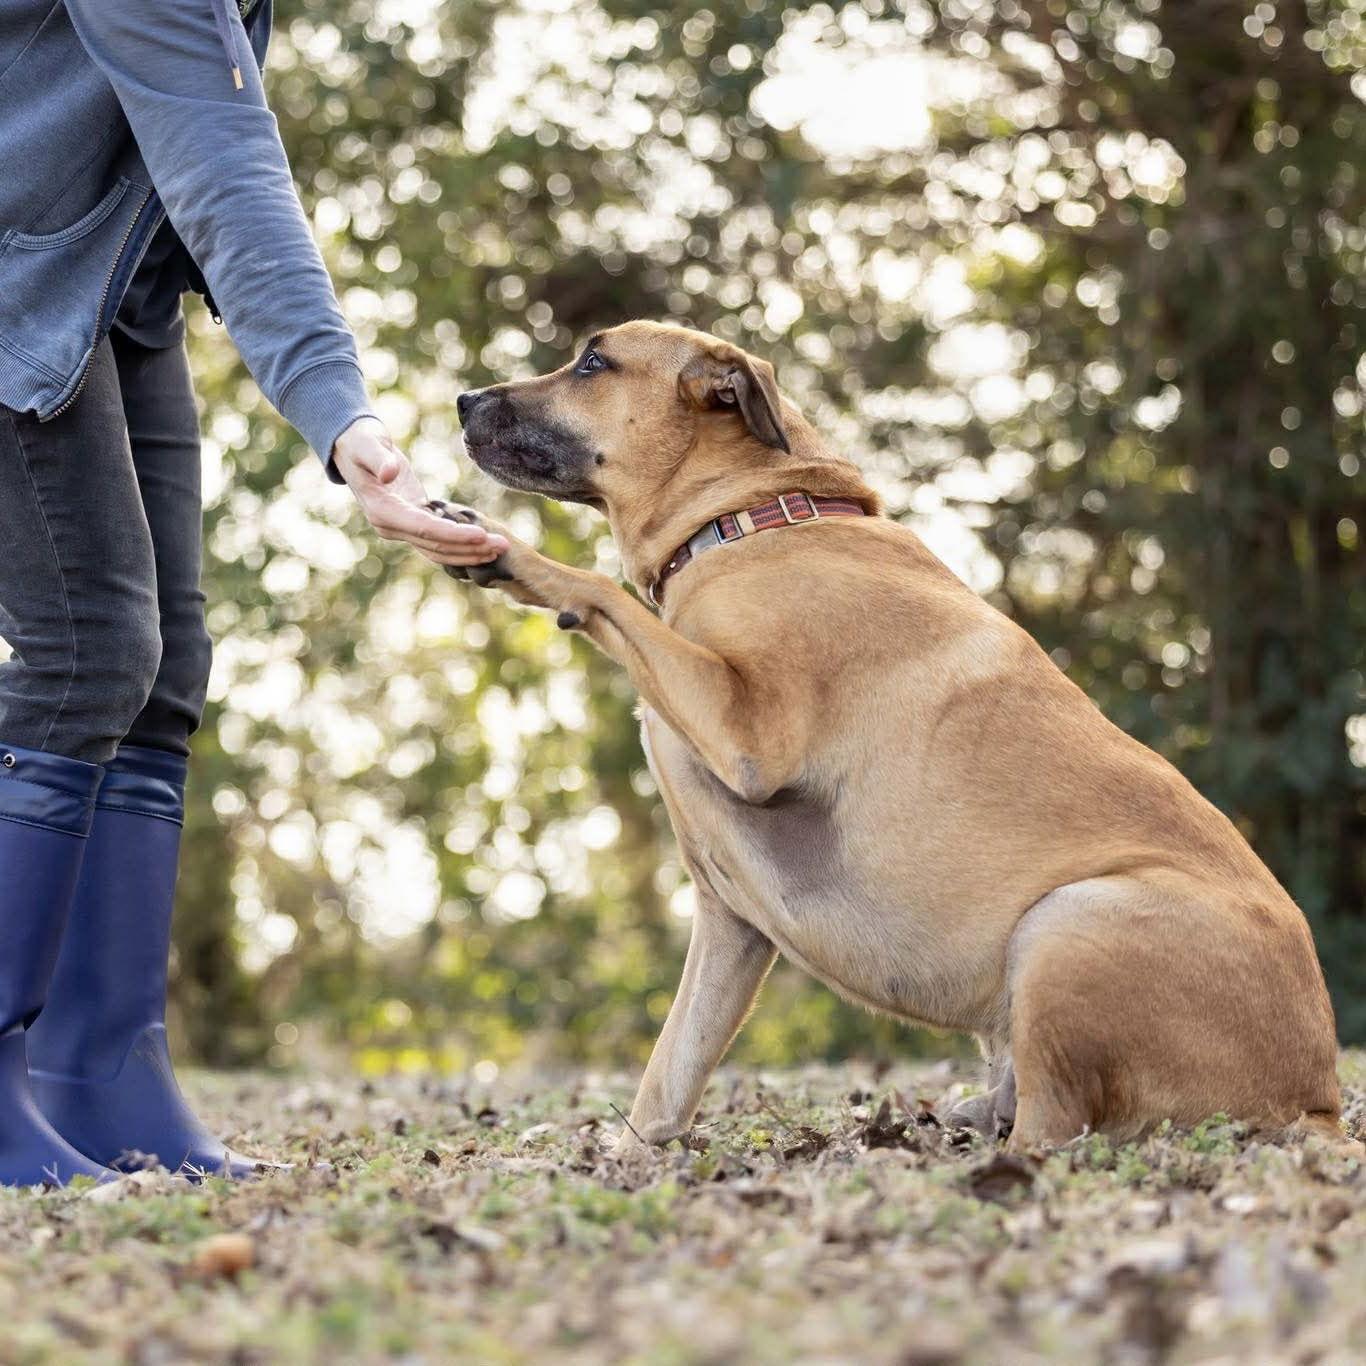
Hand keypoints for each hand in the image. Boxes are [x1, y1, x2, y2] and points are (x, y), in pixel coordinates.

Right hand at [331, 417, 507, 566]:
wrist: (352, 449)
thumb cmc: (360, 443)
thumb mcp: (366, 444)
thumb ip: (379, 458)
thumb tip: (389, 474)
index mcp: (382, 511)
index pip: (424, 528)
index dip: (453, 534)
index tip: (480, 534)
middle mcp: (391, 527)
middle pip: (436, 545)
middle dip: (470, 548)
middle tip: (503, 545)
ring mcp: (401, 528)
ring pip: (439, 550)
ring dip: (470, 552)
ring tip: (500, 548)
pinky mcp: (413, 523)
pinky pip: (439, 542)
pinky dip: (461, 546)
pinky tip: (484, 546)